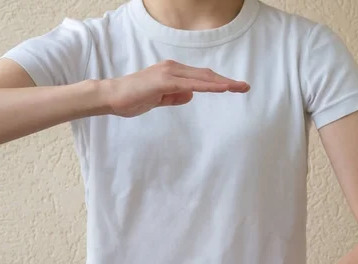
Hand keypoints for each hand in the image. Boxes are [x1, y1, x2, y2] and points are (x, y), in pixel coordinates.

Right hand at [102, 60, 249, 117]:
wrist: (112, 97)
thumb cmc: (132, 99)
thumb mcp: (158, 99)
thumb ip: (174, 97)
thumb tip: (190, 95)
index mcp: (172, 73)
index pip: (200, 77)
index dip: (218, 82)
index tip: (234, 88)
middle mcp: (173, 68)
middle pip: (206, 75)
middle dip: (226, 81)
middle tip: (245, 87)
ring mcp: (169, 73)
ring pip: (202, 78)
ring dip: (222, 83)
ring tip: (239, 88)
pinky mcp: (164, 81)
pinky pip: (191, 84)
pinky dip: (208, 86)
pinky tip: (221, 89)